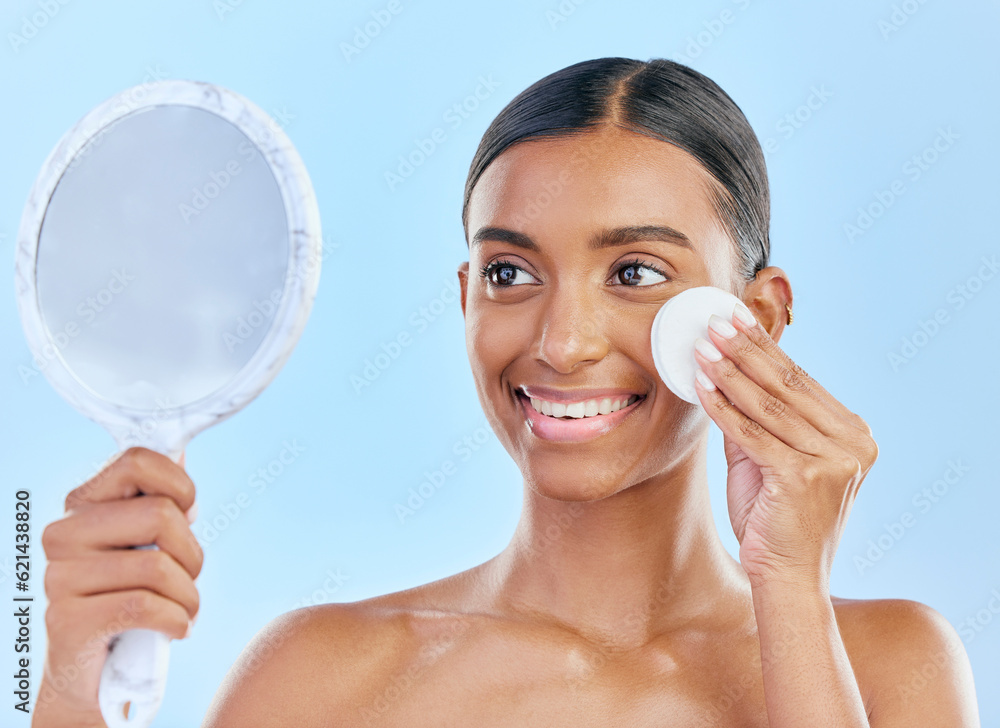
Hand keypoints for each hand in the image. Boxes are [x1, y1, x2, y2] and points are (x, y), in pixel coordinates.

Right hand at [33, 446, 201, 725]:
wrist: (98, 670)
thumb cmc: (131, 595)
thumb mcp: (148, 542)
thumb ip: (160, 497)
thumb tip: (178, 448)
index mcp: (82, 504)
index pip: (138, 459)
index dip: (180, 486)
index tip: (187, 516)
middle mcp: (63, 534)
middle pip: (160, 515)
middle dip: (193, 553)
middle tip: (188, 577)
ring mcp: (60, 577)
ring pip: (159, 567)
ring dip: (188, 596)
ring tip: (182, 609)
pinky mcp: (67, 620)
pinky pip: (145, 606)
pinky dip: (176, 620)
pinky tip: (177, 628)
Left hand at [692, 307, 878, 590]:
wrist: (787, 577)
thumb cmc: (774, 519)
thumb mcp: (768, 458)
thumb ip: (755, 418)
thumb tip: (725, 370)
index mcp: (853, 434)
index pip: (801, 381)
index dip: (764, 347)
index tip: (736, 319)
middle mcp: (852, 443)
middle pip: (787, 385)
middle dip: (746, 349)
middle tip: (715, 321)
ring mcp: (834, 460)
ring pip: (768, 405)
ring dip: (730, 372)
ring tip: (702, 346)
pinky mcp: (805, 477)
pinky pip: (752, 433)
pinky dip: (723, 408)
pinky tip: (701, 385)